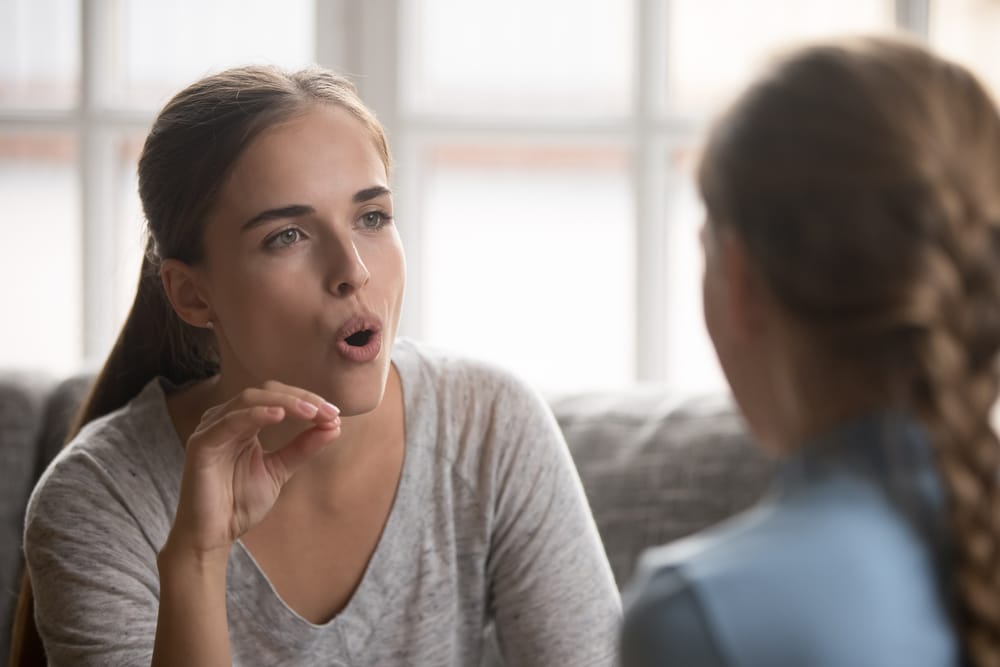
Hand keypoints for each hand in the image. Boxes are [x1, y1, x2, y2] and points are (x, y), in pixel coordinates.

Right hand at [166, 381, 340, 560]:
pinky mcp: (201, 444)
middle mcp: (226, 419)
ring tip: (312, 412)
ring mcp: (212, 429)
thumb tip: (334, 425)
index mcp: (243, 422)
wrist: (213, 536)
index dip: (306, 400)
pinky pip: (230, 422)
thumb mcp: (280, 470)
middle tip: (328, 412)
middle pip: (266, 392)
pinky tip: (279, 416)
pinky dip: (256, 414)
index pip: (277, 398)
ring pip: (250, 399)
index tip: (334, 413)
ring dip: (285, 403)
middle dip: (301, 399)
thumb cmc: (239, 503)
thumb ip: (302, 447)